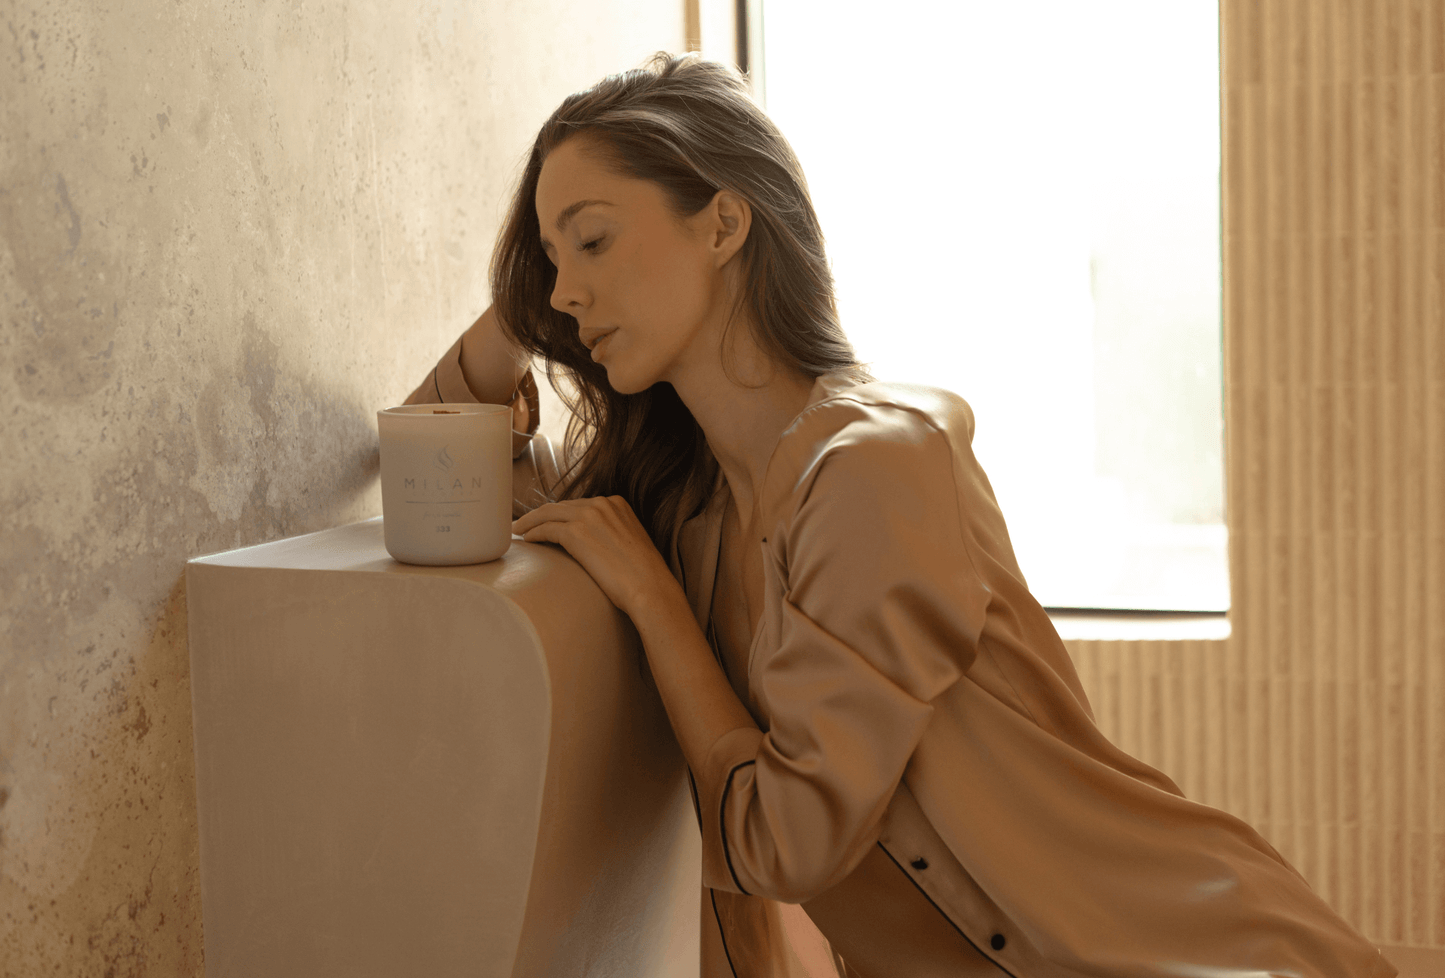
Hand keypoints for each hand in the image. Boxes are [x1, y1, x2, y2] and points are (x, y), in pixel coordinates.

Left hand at [512, 496, 679, 617]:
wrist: (650, 588)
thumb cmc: (643, 576)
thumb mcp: (630, 543)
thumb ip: (611, 534)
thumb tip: (595, 546)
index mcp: (617, 503)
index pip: (579, 505)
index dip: (560, 513)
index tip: (547, 520)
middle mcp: (602, 504)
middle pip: (561, 506)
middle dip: (541, 514)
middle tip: (524, 524)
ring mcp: (589, 516)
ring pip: (548, 513)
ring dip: (530, 521)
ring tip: (519, 530)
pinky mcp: (577, 533)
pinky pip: (546, 528)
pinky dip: (533, 533)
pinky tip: (527, 540)